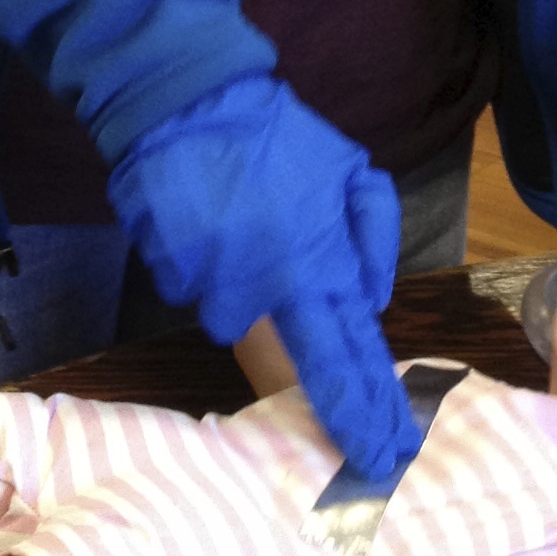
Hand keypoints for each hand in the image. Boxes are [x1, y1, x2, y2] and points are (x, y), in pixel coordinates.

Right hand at [107, 79, 417, 482]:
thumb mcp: (353, 169)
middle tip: (343, 409)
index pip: (349, 356)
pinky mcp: (169, 276)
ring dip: (241, 288)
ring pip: (234, 316)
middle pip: (294, 359)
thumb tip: (371, 301)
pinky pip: (193, 288)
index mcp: (318, 263)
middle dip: (325, 389)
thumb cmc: (279, 136)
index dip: (368, 410)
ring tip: (242, 228)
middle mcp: (266, 288)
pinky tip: (205, 221)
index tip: (387, 454)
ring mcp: (212, 285)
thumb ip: (374, 236)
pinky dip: (202, 265)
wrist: (187, 100)